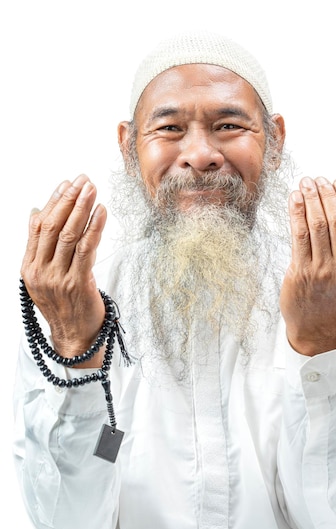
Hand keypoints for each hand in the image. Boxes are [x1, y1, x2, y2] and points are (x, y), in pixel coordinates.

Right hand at [21, 174, 106, 364]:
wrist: (74, 337)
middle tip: (82, 180)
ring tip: (92, 189)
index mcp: (29, 267)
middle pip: (53, 226)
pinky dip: (95, 228)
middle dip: (68, 199)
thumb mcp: (42, 276)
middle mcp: (40, 271)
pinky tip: (102, 212)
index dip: (52, 202)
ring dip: (82, 209)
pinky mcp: (79, 283)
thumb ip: (38, 246)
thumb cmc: (62, 305)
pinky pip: (87, 250)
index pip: (38, 226)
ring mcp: (58, 277)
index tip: (66, 184)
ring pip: (69, 235)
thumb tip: (34, 211)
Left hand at [280, 176, 335, 355]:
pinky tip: (294, 200)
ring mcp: (322, 271)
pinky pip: (299, 236)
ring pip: (318, 226)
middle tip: (318, 180)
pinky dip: (296, 214)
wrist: (315, 325)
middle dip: (327, 195)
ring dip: (311, 200)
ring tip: (305, 184)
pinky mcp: (301, 272)